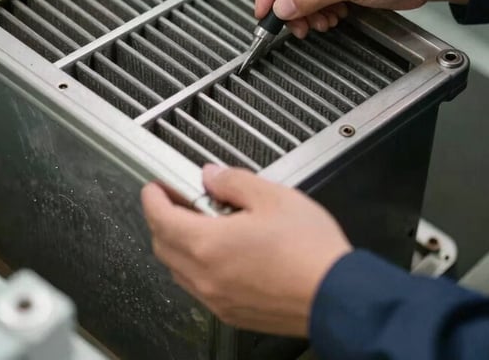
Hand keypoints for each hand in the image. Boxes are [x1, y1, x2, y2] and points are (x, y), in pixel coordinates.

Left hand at [141, 165, 352, 335]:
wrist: (335, 294)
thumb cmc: (309, 249)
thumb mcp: (272, 196)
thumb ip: (234, 181)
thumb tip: (212, 176)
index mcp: (209, 244)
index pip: (161, 218)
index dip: (153, 198)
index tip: (154, 187)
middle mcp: (206, 276)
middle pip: (163, 246)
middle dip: (162, 219)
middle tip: (176, 199)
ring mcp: (217, 299)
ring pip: (179, 269)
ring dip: (178, 244)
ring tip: (201, 222)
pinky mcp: (232, 313)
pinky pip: (199, 288)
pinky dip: (197, 266)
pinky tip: (222, 251)